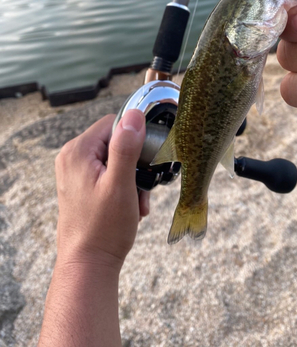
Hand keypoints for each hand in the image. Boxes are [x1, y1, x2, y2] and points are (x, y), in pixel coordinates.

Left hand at [55, 110, 146, 269]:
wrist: (88, 265)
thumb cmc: (104, 228)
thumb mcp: (121, 184)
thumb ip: (126, 147)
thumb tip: (134, 114)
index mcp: (77, 151)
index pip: (114, 124)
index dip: (133, 140)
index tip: (142, 164)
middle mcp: (71, 157)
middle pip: (114, 142)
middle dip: (134, 165)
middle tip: (141, 190)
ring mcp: (74, 172)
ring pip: (114, 160)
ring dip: (131, 179)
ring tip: (136, 203)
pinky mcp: (79, 184)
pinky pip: (107, 174)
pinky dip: (122, 187)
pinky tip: (129, 207)